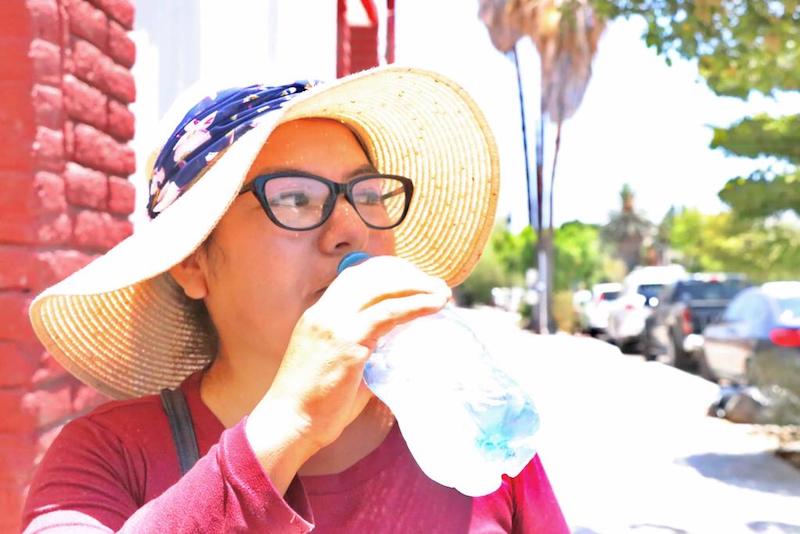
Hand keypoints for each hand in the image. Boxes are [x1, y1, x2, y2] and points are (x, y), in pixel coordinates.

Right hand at [246, 256, 450, 485]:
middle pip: (370, 275)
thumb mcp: (338, 368)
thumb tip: (395, 358)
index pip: (354, 276)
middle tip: (435, 285)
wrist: (289, 423)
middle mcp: (324, 312)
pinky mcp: (347, 341)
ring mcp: (334, 324)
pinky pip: (388, 313)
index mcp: (319, 315)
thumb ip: (365, 354)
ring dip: (417, 286)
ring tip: (443, 293)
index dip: (387, 273)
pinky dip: (415, 305)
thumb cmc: (314, 407)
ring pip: (382, 288)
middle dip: (407, 275)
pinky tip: (434, 305)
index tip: (414, 282)